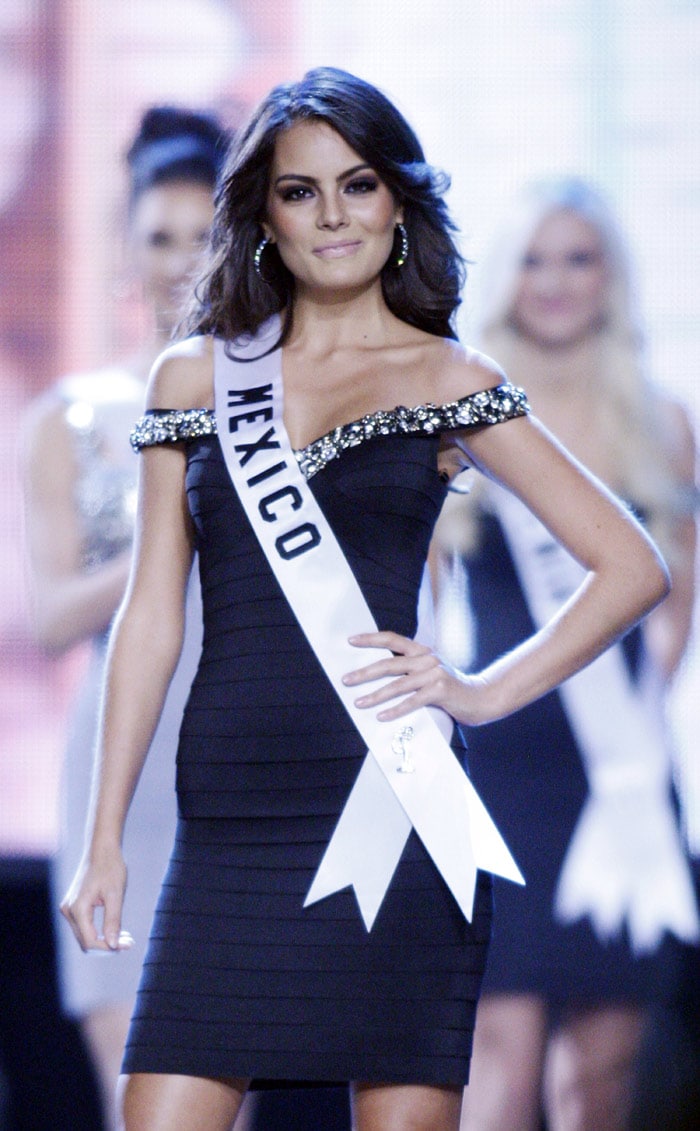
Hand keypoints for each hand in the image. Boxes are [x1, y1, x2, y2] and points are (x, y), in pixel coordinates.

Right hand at [60, 847, 132, 953]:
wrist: (101, 849)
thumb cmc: (110, 868)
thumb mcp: (115, 895)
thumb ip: (113, 921)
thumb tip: (113, 946)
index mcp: (77, 908)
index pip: (91, 941)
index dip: (109, 947)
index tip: (128, 944)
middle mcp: (68, 911)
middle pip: (86, 941)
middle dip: (108, 945)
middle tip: (130, 942)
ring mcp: (69, 909)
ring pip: (85, 935)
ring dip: (104, 940)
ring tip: (126, 938)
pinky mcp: (73, 906)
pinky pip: (84, 926)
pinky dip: (99, 931)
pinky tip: (116, 930)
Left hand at [343, 630, 491, 724]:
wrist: (482, 699)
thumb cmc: (451, 688)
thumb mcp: (431, 672)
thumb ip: (411, 670)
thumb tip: (378, 674)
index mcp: (423, 651)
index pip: (393, 640)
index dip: (371, 639)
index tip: (351, 640)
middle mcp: (427, 659)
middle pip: (389, 664)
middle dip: (364, 672)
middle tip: (346, 680)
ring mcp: (435, 674)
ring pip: (398, 685)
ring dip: (375, 695)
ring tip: (358, 703)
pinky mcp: (440, 691)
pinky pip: (412, 701)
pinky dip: (395, 710)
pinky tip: (381, 716)